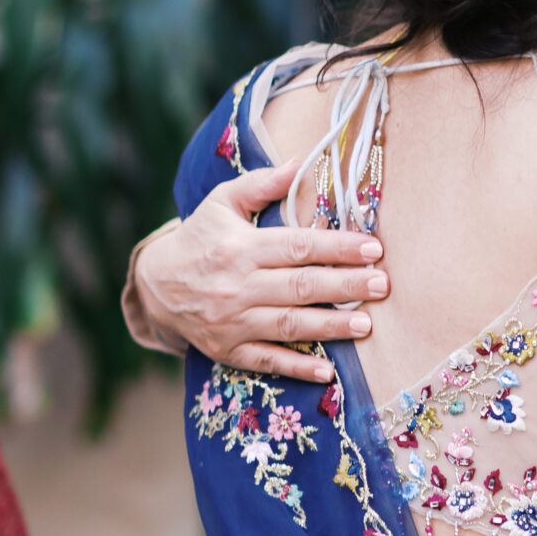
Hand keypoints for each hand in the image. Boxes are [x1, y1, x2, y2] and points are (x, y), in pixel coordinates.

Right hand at [130, 166, 387, 379]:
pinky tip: (328, 371)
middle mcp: (237, 285)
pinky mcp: (227, 349)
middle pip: (300, 286)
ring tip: (367, 325)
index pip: (298, 247)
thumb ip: (259, 185)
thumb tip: (297, 164)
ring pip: (289, 325)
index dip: (338, 248)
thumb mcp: (221, 203)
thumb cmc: (199, 238)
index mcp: (240, 247)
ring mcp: (232, 321)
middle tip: (382, 285)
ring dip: (330, 327)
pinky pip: (266, 361)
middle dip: (345, 286)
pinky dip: (296, 367)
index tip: (373, 248)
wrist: (155, 285)